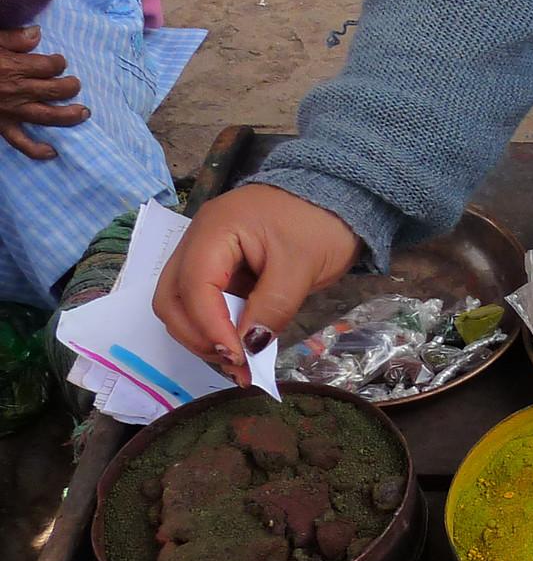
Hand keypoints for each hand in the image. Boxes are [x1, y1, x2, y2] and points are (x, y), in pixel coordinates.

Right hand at [0, 25, 89, 158]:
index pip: (49, 66)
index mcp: (13, 67)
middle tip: (75, 84)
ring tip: (83, 112)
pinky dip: (37, 150)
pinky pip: (21, 142)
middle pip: (54, 90)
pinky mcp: (1, 126)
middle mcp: (16, 90)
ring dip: (69, 115)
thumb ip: (12, 37)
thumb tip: (37, 34)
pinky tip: (53, 152)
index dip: (58, 63)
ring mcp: (10, 111)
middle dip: (71, 86)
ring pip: (48, 116)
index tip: (59, 62)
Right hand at [154, 185, 362, 383]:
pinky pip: (205, 303)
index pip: (193, 287)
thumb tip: (249, 347)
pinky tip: (242, 346)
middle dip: (197, 336)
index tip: (238, 358)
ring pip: (181, 304)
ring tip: (240, 362)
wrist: (334, 196)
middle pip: (170, 299)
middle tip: (236, 365)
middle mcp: (198, 242)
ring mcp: (205, 255)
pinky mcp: (219, 269)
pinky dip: (217, 328)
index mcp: (214, 230)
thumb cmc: (320, 223)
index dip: (210, 328)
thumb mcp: (301, 267)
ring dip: (203, 336)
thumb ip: (273, 307)